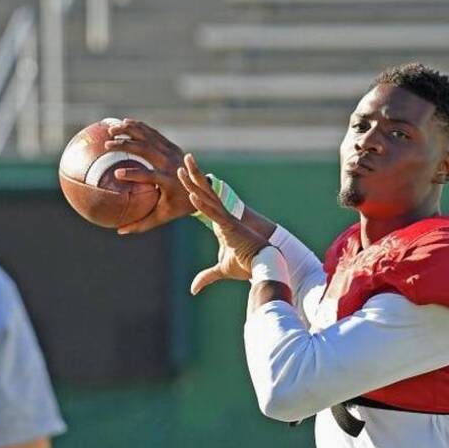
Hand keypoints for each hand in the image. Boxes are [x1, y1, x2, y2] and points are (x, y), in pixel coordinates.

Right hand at [104, 119, 193, 233]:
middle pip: (147, 150)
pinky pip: (153, 134)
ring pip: (149, 137)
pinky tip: (123, 123)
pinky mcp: (171, 146)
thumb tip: (119, 231)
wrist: (202, 188)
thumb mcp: (162, 217)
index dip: (134, 174)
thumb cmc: (178, 206)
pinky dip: (139, 127)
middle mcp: (171, 164)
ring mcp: (172, 152)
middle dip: (126, 145)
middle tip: (107, 145)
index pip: (150, 176)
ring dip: (129, 131)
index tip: (118, 174)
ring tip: (110, 129)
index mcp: (169, 181)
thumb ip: (141, 224)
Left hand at [178, 154, 269, 294]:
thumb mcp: (222, 270)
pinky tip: (192, 194)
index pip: (205, 202)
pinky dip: (203, 205)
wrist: (264, 266)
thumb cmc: (247, 265)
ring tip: (184, 166)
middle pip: (205, 192)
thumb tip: (193, 289)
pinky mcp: (230, 227)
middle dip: (194, 175)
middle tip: (185, 158)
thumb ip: (207, 276)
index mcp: (221, 223)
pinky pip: (214, 213)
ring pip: (208, 197)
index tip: (186, 176)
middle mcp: (223, 217)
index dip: (195, 189)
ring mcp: (226, 220)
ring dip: (195, 183)